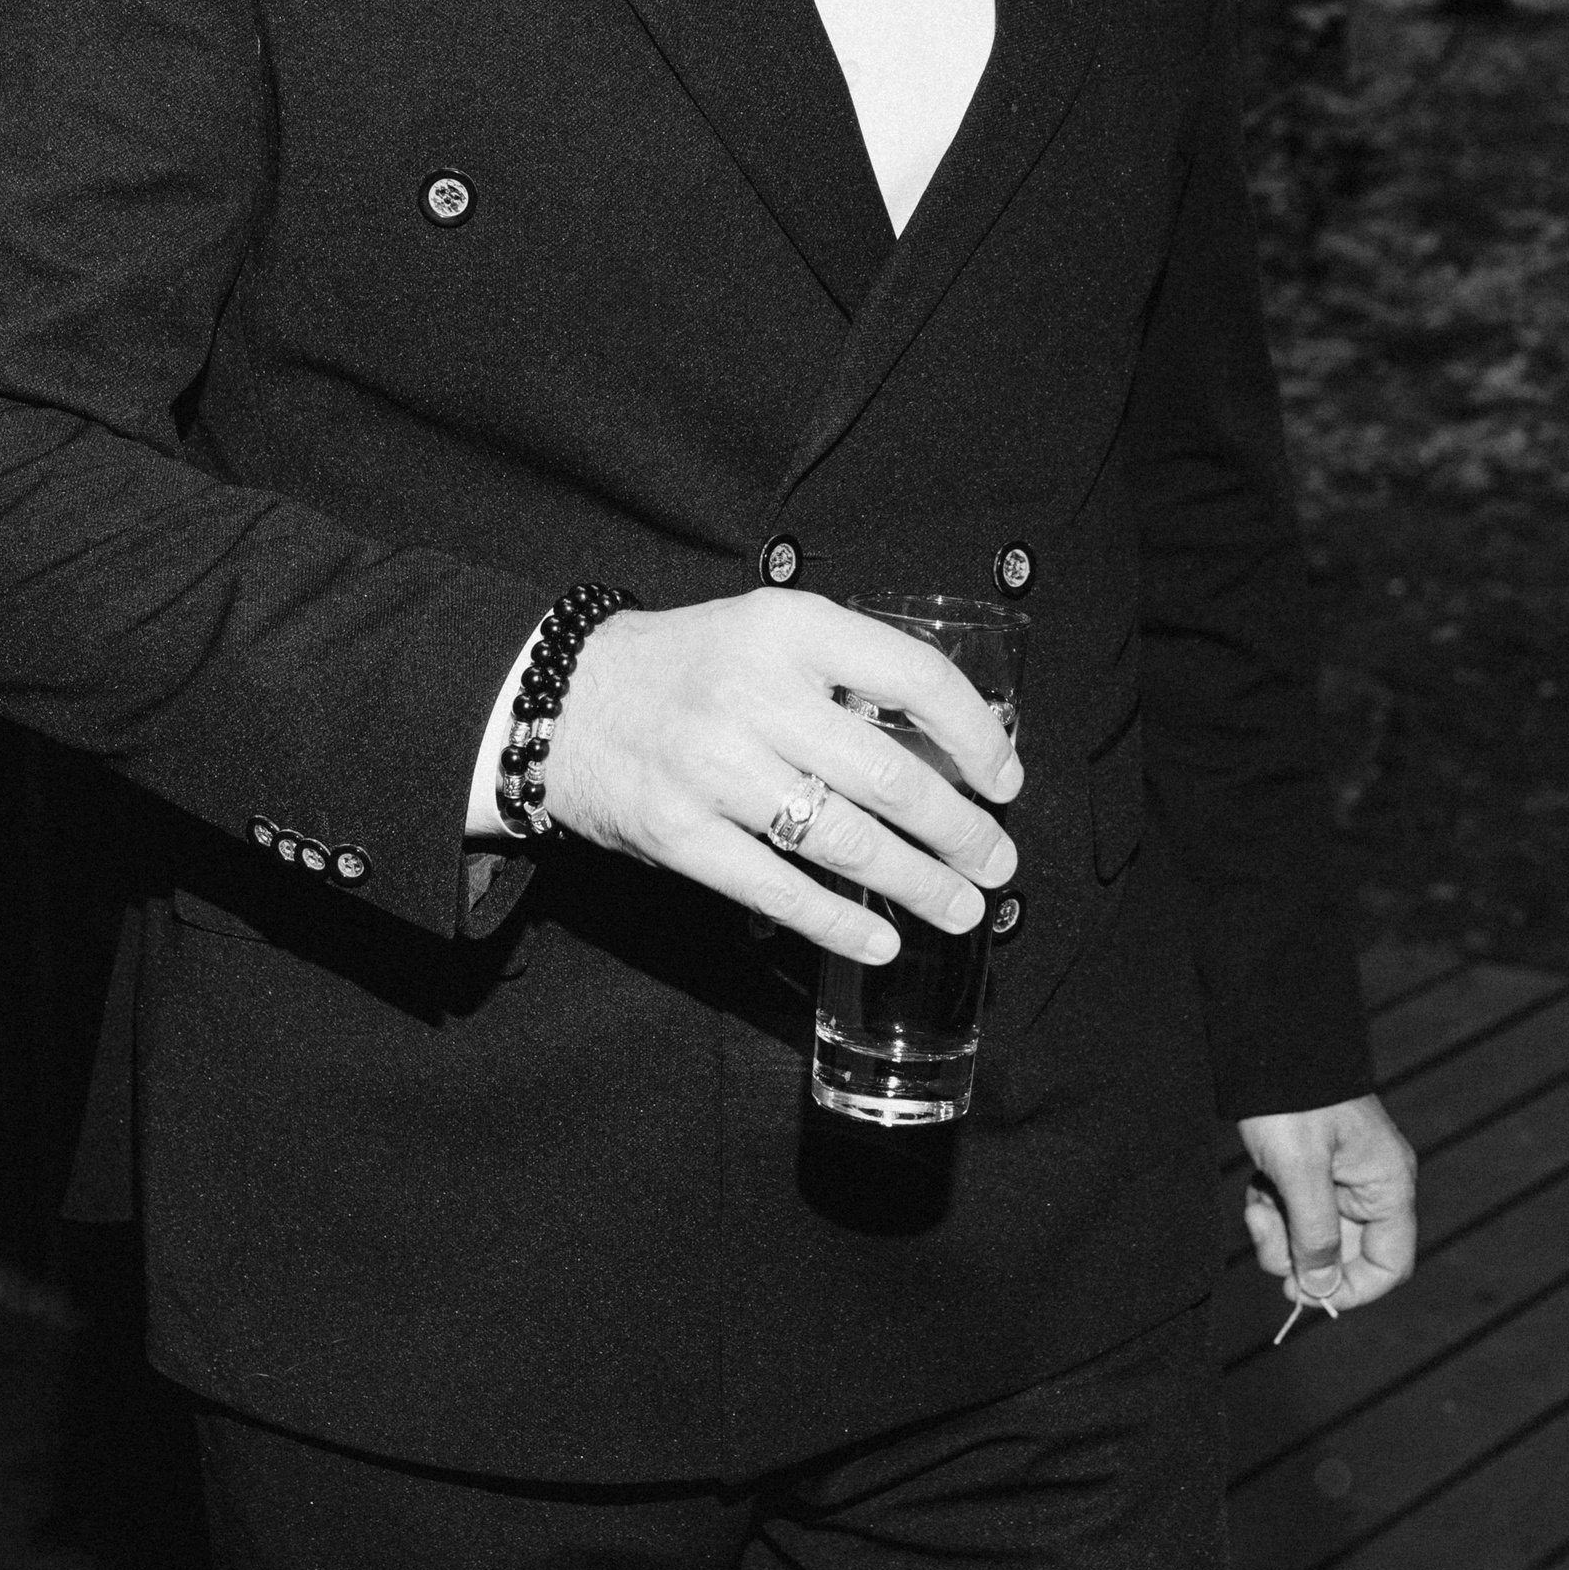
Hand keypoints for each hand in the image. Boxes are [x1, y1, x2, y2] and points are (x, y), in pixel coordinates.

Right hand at [548, 591, 1022, 964]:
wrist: (564, 700)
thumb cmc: (689, 669)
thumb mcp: (768, 634)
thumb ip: (844, 674)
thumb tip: (948, 748)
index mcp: (790, 628)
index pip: (914, 676)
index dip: (974, 734)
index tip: (1004, 777)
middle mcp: (754, 692)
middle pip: (889, 774)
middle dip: (960, 830)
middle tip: (997, 861)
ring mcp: (713, 766)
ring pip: (844, 839)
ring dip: (917, 884)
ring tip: (962, 908)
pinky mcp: (679, 832)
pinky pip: (779, 889)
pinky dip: (840, 924)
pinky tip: (881, 941)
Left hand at [1237, 1094, 1416, 1312]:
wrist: (1267, 1040)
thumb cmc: (1291, 1100)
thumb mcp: (1300, 1172)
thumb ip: (1315, 1236)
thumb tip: (1323, 1290)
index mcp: (1388, 1185)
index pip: (1391, 1265)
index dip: (1351, 1289)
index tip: (1303, 1291)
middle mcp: (1372, 1185)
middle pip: (1344, 1255)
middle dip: (1299, 1254)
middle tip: (1265, 1231)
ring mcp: (1341, 1177)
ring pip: (1314, 1236)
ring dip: (1280, 1231)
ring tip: (1258, 1199)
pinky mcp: (1313, 1168)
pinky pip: (1296, 1210)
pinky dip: (1273, 1207)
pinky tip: (1257, 1182)